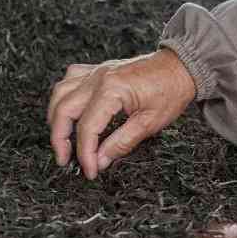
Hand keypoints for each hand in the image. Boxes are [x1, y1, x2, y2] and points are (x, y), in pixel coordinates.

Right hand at [48, 49, 195, 179]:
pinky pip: (70, 79)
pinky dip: (64, 96)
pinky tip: (69, 109)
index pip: (88, 128)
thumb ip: (122, 143)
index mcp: (112, 90)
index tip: (90, 170)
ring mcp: (95, 71)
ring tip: (61, 139)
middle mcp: (98, 78)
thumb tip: (100, 160)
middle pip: (64, 109)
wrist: (181, 67)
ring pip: (60, 92)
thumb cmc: (171, 91)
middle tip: (64, 160)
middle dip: (59, 138)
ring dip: (56, 117)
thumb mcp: (150, 123)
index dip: (85, 153)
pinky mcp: (98, 70)